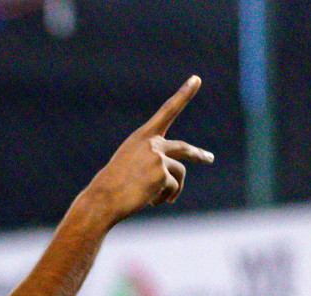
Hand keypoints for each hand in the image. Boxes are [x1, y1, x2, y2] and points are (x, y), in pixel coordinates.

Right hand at [82, 76, 214, 225]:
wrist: (101, 200)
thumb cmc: (110, 186)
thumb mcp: (128, 166)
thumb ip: (149, 163)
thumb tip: (170, 178)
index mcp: (141, 137)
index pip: (167, 111)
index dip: (183, 94)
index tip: (196, 79)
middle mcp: (152, 144)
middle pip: (183, 149)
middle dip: (198, 155)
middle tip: (209, 158)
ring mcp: (158, 158)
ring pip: (178, 173)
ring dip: (173, 189)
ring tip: (162, 200)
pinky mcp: (162, 174)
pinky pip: (172, 187)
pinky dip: (164, 197)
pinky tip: (150, 202)